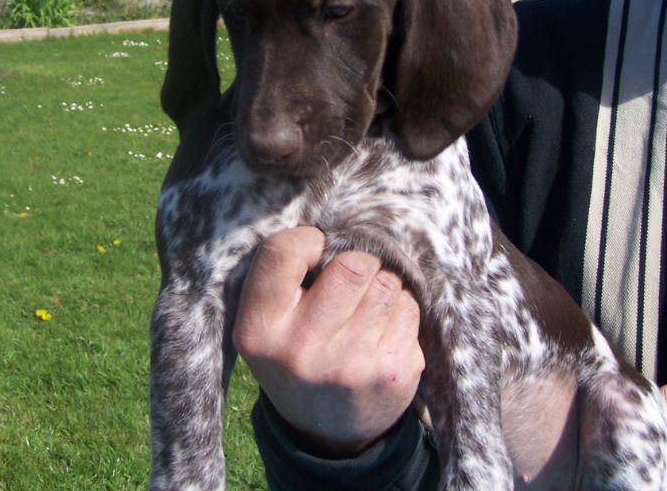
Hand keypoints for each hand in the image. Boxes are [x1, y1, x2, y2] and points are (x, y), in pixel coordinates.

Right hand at [232, 227, 424, 456]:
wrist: (324, 435)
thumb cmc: (295, 357)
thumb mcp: (265, 325)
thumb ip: (281, 277)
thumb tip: (333, 230)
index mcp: (258, 330)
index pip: (281, 251)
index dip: (307, 241)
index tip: (315, 253)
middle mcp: (301, 349)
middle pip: (351, 264)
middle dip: (357, 264)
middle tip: (349, 283)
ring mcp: (349, 363)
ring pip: (386, 282)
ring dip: (381, 287)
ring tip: (365, 311)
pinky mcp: (390, 372)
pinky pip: (409, 307)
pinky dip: (400, 310)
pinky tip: (382, 332)